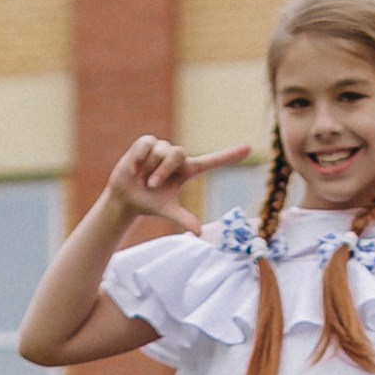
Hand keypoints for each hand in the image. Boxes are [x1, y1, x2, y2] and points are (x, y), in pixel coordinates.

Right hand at [104, 133, 249, 236]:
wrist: (126, 197)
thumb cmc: (150, 203)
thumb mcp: (168, 211)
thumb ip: (184, 218)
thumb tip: (199, 232)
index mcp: (187, 171)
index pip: (212, 161)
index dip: (230, 155)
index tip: (249, 148)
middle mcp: (177, 157)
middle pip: (178, 153)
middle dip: (164, 170)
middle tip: (152, 184)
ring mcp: (162, 148)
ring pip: (162, 150)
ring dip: (151, 167)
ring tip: (142, 177)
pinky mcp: (146, 142)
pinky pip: (147, 145)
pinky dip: (140, 158)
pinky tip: (134, 168)